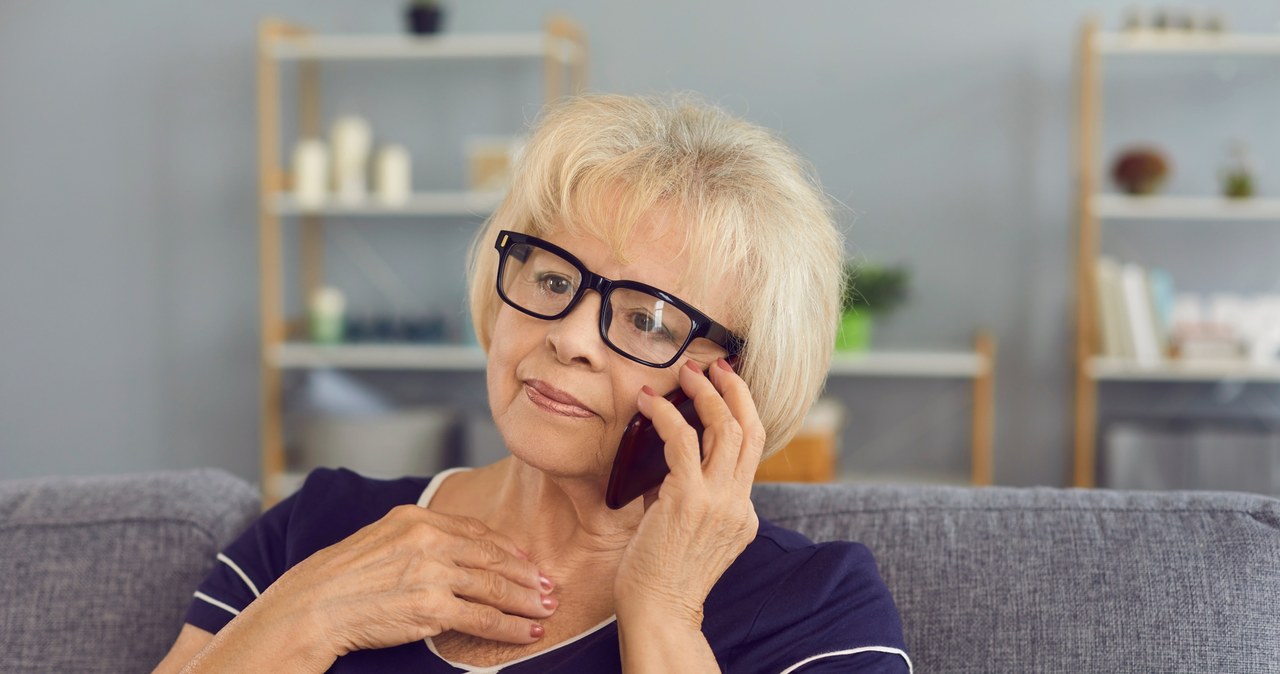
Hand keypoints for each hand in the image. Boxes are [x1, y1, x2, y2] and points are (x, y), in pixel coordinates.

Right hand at [258, 505, 556, 658]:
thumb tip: (455, 551)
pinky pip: (483, 618)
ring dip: (527, 600)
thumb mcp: (380, 540)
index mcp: (417, 520)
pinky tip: (527, 631)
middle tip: (549, 585)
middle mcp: (429, 541)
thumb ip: (419, 540)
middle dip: (526, 574)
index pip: (476, 531)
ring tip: (546, 608)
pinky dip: (511, 626)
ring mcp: (432, 574)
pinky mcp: (432, 608)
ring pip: (495, 587)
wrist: (314, 606)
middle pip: (493, 558)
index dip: (507, 548)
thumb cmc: (341, 578)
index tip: (526, 560)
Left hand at [614, 357, 762, 626]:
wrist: (658, 612)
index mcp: (743, 513)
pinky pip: (683, 440)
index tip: (723, 388)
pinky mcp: (690, 499)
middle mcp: (739, 504)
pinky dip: (666, 414)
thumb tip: (657, 456)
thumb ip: (680, 493)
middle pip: (751, 430)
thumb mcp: (684, 530)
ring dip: (706, 393)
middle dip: (735, 390)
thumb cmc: (659, 576)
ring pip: (727, 428)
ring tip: (686, 373)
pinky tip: (649, 402)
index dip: (739, 413)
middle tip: (716, 366)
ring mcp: (719, 501)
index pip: (750, 452)